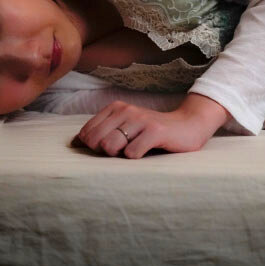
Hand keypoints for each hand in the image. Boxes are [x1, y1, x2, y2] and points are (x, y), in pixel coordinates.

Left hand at [73, 93, 229, 158]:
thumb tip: (76, 142)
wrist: (188, 126)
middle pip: (96, 141)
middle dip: (105, 152)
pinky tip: (146, 153)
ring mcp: (141, 120)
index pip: (86, 133)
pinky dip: (136, 158)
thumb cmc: (152, 132)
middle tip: (123, 151)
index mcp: (116, 108)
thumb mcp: (126, 127)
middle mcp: (126, 110)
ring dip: (119, 155)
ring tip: (134, 151)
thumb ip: (102, 131)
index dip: (93, 147)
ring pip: (110, 146)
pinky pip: (132, 153)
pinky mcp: (155, 132)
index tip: (111, 149)